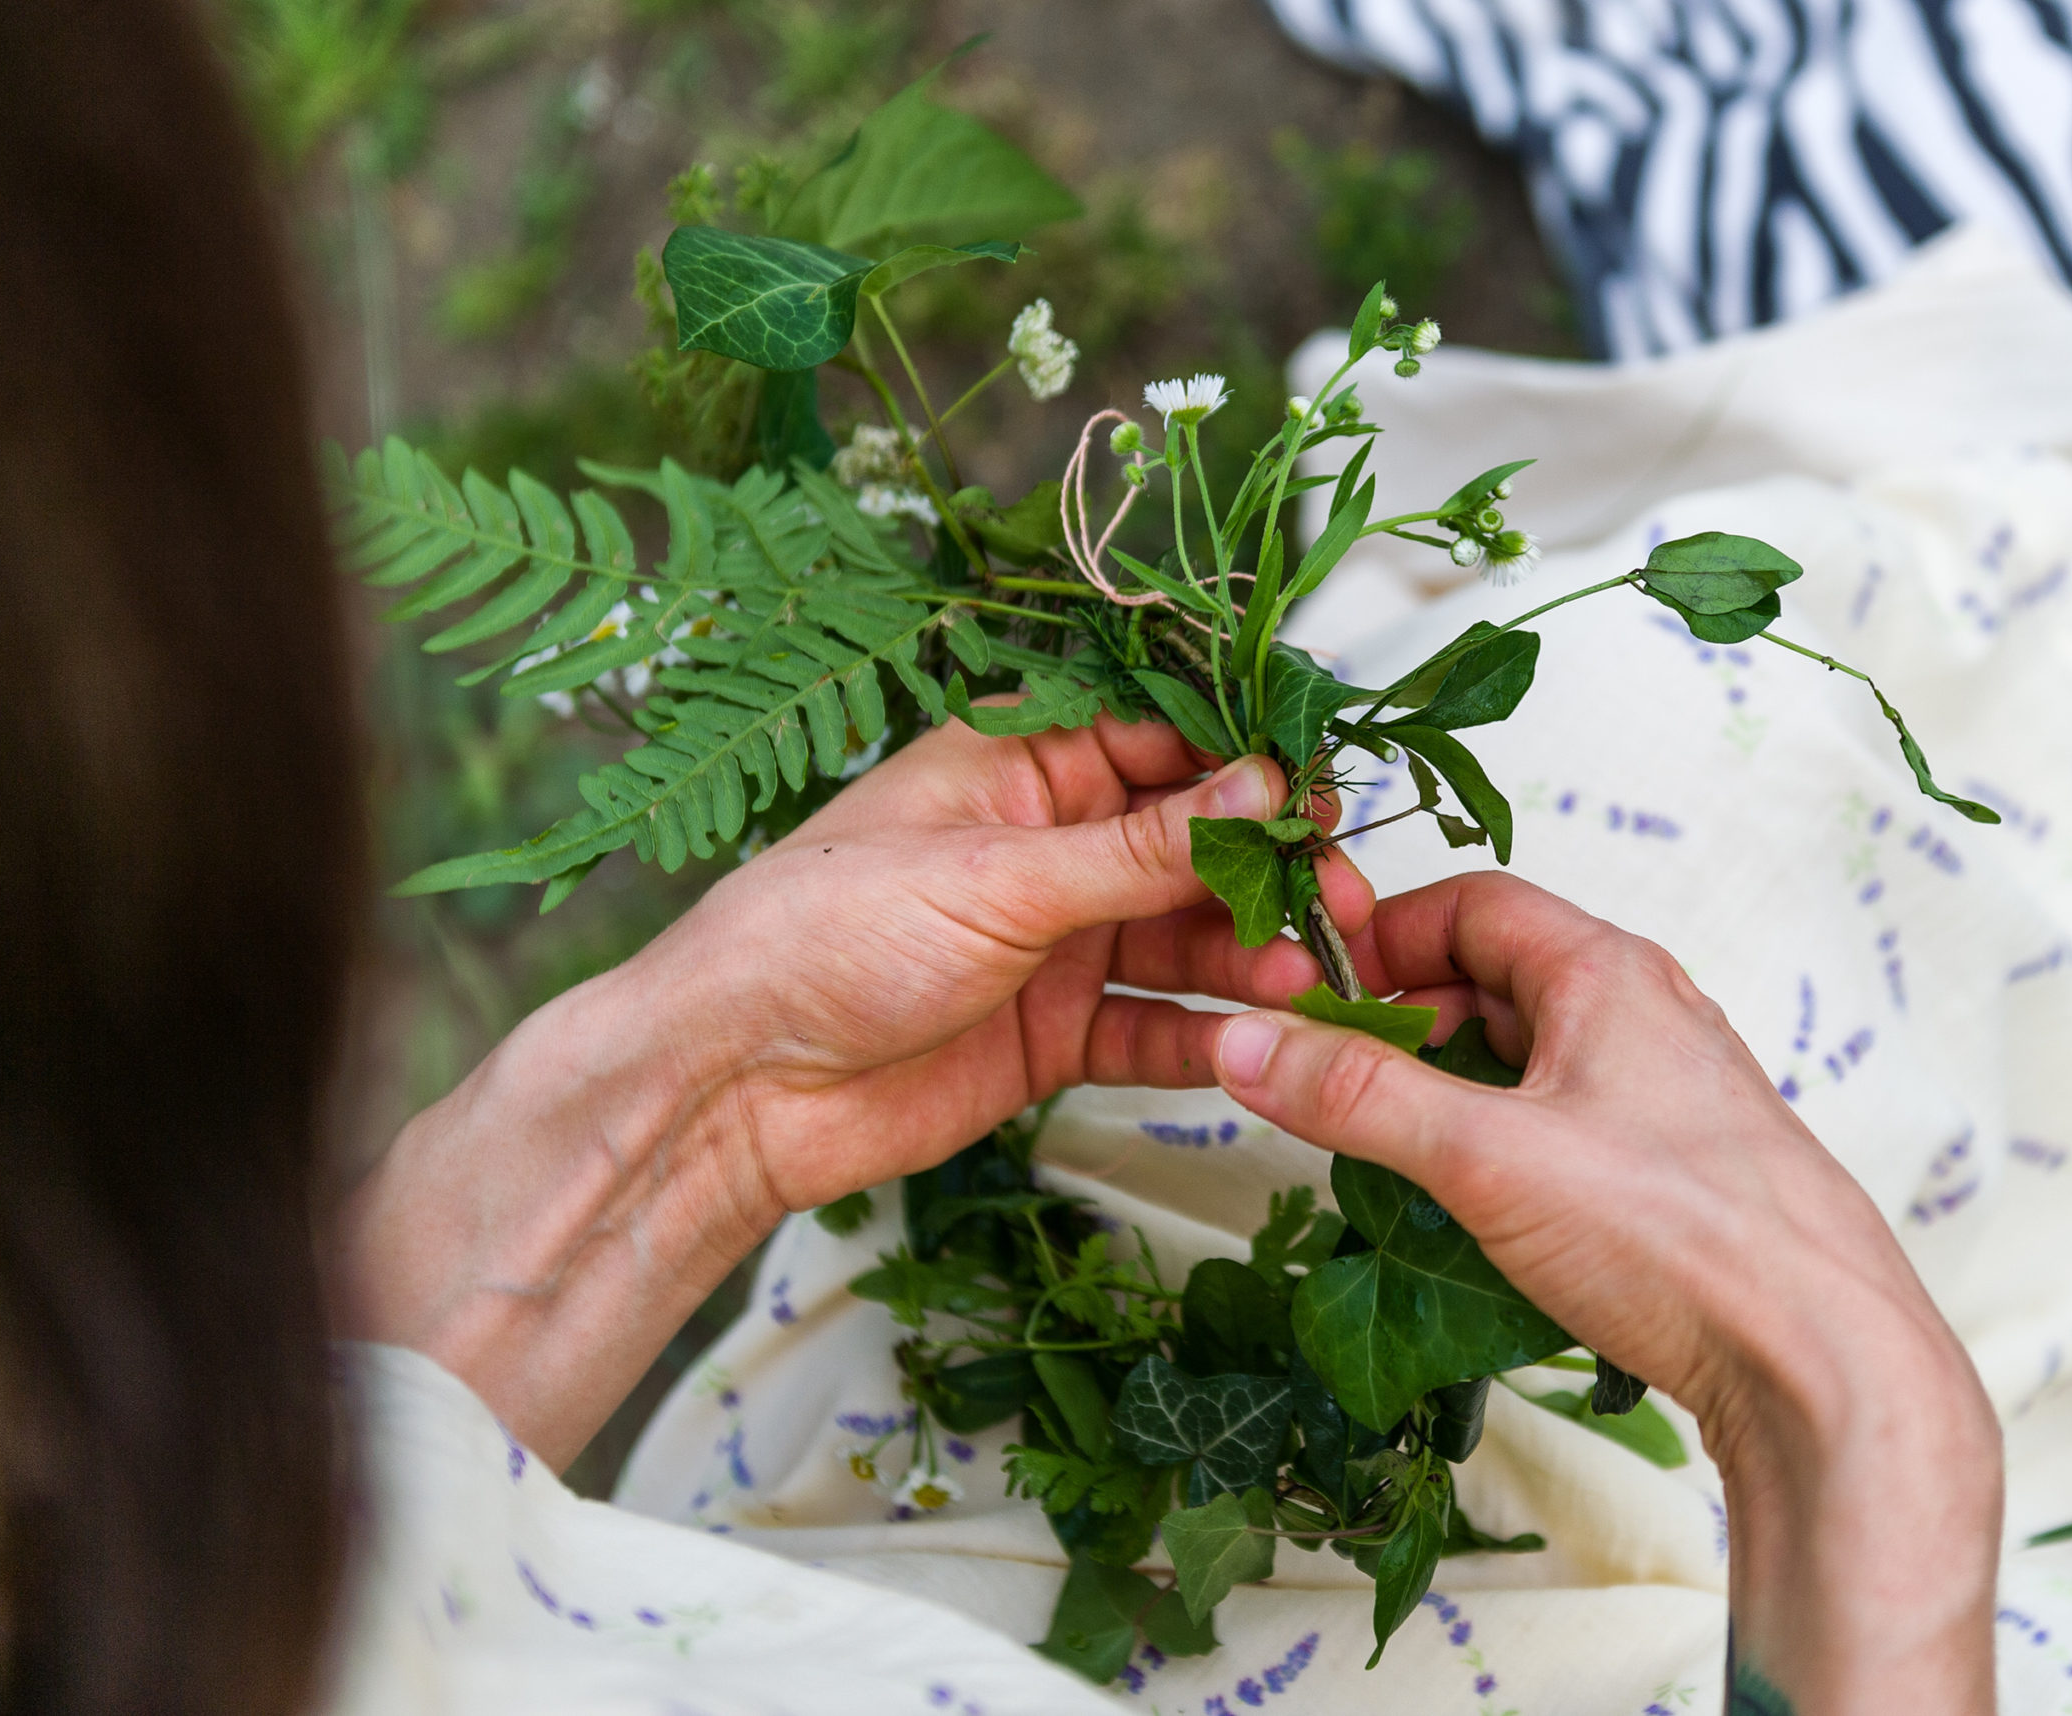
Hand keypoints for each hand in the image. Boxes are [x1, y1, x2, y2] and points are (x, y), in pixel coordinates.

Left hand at [332, 713, 1366, 1464]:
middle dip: (1269, 873)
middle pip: (1191, 846)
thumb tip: (1263, 789)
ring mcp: (1052, 943)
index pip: (1162, 741)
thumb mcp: (996, 877)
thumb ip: (1140, 845)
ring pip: (1184, 938)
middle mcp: (1042, 848)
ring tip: (1312, 974)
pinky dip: (1208, 1031)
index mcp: (1015, 765)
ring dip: (1250, 956)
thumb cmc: (817, 940)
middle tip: (1341, 900)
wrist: (730, 1091)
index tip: (1324, 794)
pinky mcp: (1053, 1034)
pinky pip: (1153, 1025)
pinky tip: (1261, 1036)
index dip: (1248, 766)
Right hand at [1208, 873, 2001, 1715]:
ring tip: (1394, 1156)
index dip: (1379, 939)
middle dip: (1404, 1024)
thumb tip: (1246, 1045)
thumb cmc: (1680, 1237)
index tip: (1306, 999)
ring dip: (1452, 1091)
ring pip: (1534, 1057)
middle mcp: (1651, 1012)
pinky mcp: (1686, 1167)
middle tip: (1331, 1087)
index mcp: (1609, 973)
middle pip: (1497, 978)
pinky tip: (1478, 1210)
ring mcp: (1674, 1090)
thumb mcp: (1486, 1157)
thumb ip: (1359, 1098)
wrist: (1826, 1362)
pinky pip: (1571, 1122)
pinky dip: (1506, 1143)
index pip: (1470, 904)